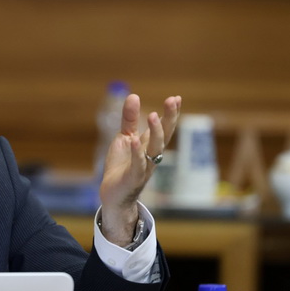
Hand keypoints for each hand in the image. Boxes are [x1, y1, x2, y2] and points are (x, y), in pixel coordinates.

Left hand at [99, 94, 181, 245]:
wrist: (112, 194)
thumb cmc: (121, 166)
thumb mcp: (124, 138)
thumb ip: (129, 120)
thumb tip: (133, 95)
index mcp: (150, 146)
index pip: (164, 127)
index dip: (171, 114)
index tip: (176, 98)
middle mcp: (152, 156)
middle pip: (164, 135)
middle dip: (170, 118)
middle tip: (172, 101)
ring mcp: (144, 167)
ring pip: (155, 149)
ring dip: (156, 133)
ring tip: (153, 115)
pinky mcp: (133, 178)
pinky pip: (137, 165)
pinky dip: (137, 153)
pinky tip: (135, 141)